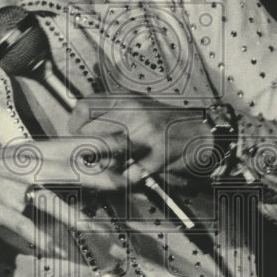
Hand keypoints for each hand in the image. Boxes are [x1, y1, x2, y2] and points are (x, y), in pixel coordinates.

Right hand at [0, 135, 128, 253]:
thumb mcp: (13, 158)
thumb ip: (42, 160)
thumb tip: (77, 162)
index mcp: (27, 152)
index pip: (67, 145)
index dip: (94, 144)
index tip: (120, 144)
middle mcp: (21, 166)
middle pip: (65, 169)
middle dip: (94, 176)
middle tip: (120, 182)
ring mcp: (9, 188)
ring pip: (47, 202)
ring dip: (73, 216)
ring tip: (93, 228)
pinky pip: (22, 226)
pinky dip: (38, 238)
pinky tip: (54, 249)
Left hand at [68, 95, 213, 187]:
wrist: (201, 133)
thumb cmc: (167, 123)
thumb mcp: (137, 108)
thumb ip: (110, 115)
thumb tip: (81, 129)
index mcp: (126, 99)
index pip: (85, 107)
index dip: (75, 124)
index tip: (76, 135)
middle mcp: (134, 111)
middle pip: (90, 132)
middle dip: (88, 149)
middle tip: (92, 157)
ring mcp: (147, 131)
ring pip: (107, 152)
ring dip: (105, 164)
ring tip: (111, 167)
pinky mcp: (159, 152)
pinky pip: (131, 172)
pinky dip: (127, 178)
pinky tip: (131, 175)